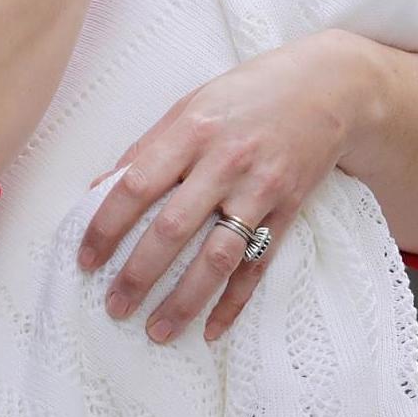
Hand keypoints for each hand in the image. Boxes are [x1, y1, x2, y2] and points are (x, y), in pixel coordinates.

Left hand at [77, 31, 381, 344]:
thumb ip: (148, 147)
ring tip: (157, 331)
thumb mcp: (192, 105)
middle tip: (114, 306)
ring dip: (184, 300)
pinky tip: (212, 330)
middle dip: (139, 275)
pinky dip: (235, 302)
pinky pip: (258, 265)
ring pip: (217, 256)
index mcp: (192, 130)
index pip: (136, 186)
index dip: (106, 227)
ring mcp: (260, 188)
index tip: (87, 260)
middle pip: (173, 229)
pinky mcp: (288, 209)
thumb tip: (99, 189)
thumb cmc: (250, 93)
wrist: (330, 85)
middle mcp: (225, 161)